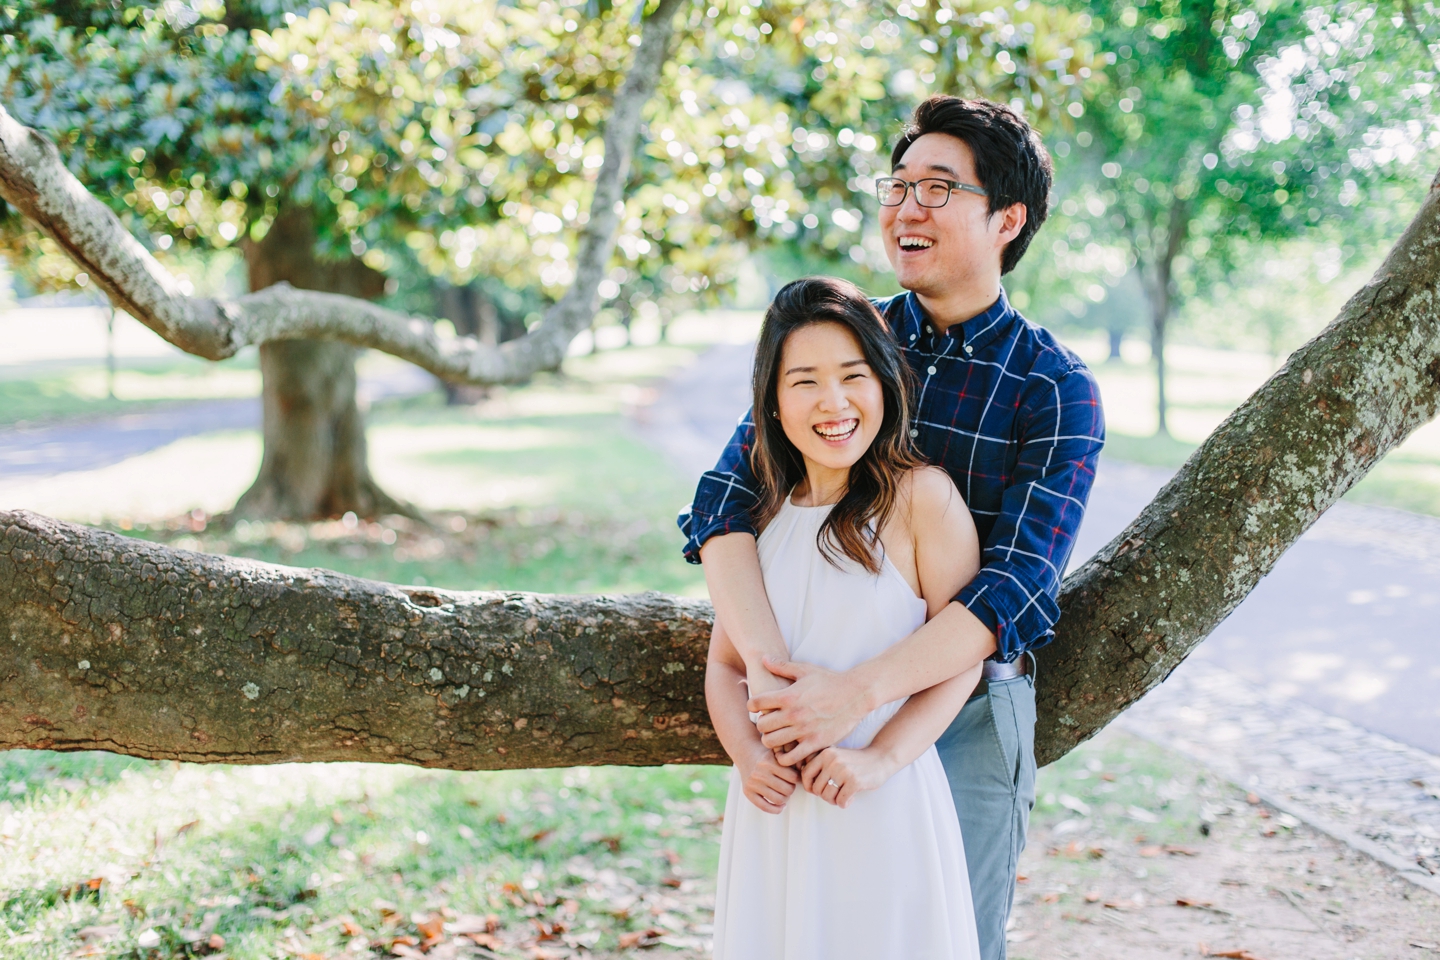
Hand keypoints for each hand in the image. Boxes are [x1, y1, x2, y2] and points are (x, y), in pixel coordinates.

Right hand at [736, 742, 800, 813]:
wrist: (746, 754)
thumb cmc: (768, 754)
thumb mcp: (778, 751)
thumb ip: (791, 759)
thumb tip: (805, 772)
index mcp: (769, 762)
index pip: (793, 777)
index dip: (797, 778)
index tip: (795, 777)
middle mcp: (760, 773)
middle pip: (787, 790)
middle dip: (791, 788)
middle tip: (789, 785)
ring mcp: (753, 784)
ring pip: (779, 799)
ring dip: (785, 798)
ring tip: (784, 793)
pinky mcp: (747, 793)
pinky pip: (765, 807)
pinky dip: (776, 809)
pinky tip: (781, 805)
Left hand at [746, 657, 870, 766]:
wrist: (856, 694)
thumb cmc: (829, 680)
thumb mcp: (805, 670)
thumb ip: (782, 666)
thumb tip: (763, 657)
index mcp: (788, 695)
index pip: (756, 703)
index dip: (752, 705)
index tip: (758, 707)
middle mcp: (794, 714)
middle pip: (761, 726)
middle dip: (761, 725)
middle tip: (769, 723)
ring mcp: (804, 730)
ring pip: (771, 743)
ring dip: (771, 740)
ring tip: (778, 737)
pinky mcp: (815, 743)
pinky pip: (791, 758)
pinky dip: (786, 756)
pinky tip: (790, 749)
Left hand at [800, 746, 896, 808]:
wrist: (880, 759)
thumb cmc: (855, 762)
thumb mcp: (835, 757)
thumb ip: (820, 767)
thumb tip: (806, 786)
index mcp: (825, 754)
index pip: (805, 774)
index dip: (810, 786)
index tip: (819, 790)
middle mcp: (832, 760)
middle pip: (816, 789)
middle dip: (825, 796)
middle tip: (835, 794)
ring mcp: (843, 770)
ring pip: (827, 796)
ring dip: (834, 801)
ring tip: (842, 797)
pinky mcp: (855, 781)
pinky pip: (841, 801)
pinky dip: (844, 803)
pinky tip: (851, 799)